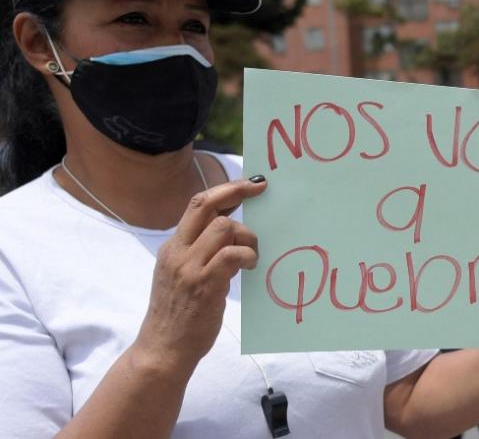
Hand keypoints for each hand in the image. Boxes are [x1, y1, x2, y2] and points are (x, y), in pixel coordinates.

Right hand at [132, 176, 266, 373]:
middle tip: (259, 188)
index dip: (224, 190)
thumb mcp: (183, 276)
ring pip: (223, 227)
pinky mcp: (204, 285)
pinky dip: (247, 255)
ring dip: (246, 236)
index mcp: (173, 247)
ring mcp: (189, 267)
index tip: (249, 184)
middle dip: (236, 190)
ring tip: (252, 254)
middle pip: (205, 204)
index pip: (197, 204)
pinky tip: (251, 267)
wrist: (163, 350)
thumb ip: (202, 253)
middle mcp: (178, 252)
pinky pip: (231, 255)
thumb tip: (235, 232)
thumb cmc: (179, 316)